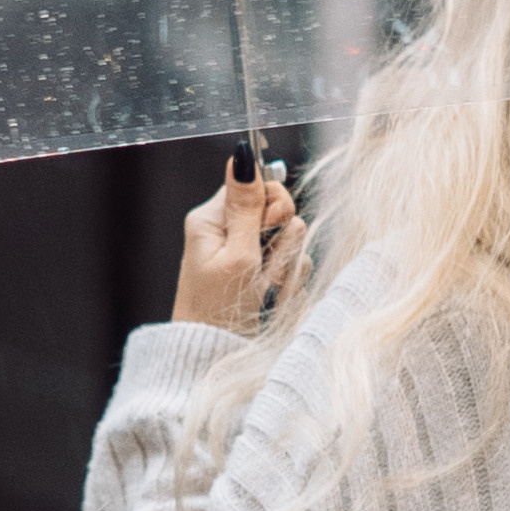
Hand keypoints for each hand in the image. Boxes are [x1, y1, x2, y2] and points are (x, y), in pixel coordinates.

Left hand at [174, 151, 302, 331]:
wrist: (215, 355)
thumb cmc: (216, 308)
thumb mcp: (236, 253)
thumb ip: (247, 207)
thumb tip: (242, 155)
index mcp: (214, 219)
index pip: (258, 185)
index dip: (273, 204)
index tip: (269, 227)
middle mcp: (232, 233)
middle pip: (280, 212)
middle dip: (281, 240)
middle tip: (262, 265)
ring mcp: (251, 257)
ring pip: (293, 241)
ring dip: (284, 267)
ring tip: (262, 289)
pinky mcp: (266, 277)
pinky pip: (295, 266)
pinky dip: (288, 284)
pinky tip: (270, 299)